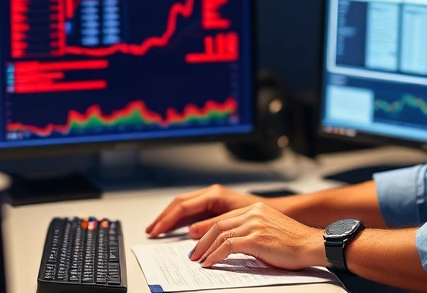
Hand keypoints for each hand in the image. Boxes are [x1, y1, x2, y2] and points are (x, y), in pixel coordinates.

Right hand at [146, 184, 261, 237]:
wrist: (275, 212)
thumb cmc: (259, 214)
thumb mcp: (232, 220)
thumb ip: (211, 225)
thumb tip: (191, 232)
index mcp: (213, 195)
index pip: (183, 206)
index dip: (168, 219)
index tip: (157, 231)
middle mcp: (211, 194)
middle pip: (179, 204)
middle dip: (164, 218)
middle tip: (151, 231)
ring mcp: (211, 199)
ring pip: (183, 206)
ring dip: (169, 218)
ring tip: (157, 230)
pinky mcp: (213, 206)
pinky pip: (191, 211)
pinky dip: (180, 220)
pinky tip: (173, 229)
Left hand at [189, 203, 324, 269]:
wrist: (311, 244)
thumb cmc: (294, 242)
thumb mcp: (269, 230)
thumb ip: (251, 231)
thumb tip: (232, 244)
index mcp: (256, 209)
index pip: (224, 218)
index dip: (208, 230)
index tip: (198, 241)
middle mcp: (253, 212)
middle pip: (218, 224)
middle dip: (202, 240)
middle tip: (193, 253)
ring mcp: (254, 224)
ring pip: (220, 234)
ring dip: (205, 249)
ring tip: (198, 260)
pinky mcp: (255, 238)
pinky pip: (227, 246)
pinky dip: (215, 255)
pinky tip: (210, 263)